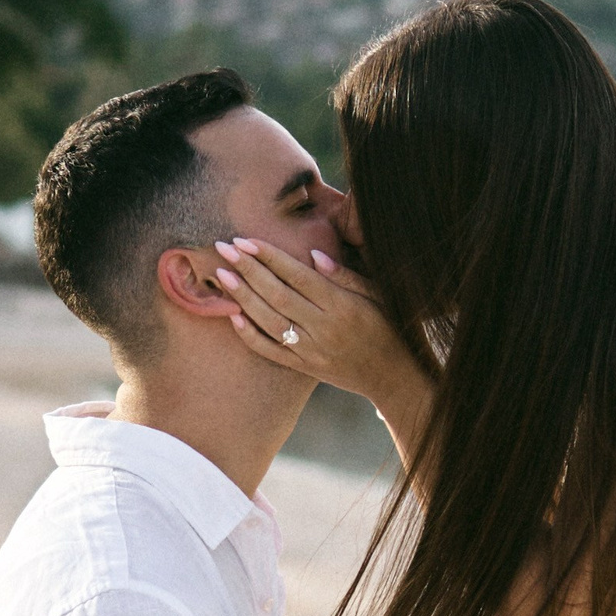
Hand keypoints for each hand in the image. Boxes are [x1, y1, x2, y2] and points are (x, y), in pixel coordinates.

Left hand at [214, 238, 419, 411]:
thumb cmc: (388, 327)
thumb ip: (346, 276)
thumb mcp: (378, 296)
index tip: (246, 240)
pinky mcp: (304, 368)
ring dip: (242, 297)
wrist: (394, 375)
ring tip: (222, 275)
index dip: (270, 256)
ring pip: (269, 322)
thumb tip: (314, 254)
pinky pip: (271, 352)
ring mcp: (311, 351)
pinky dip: (249, 335)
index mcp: (343, 306)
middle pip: (278, 295)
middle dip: (248, 269)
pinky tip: (232, 315)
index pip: (299, 276)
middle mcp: (324, 329)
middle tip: (224, 248)